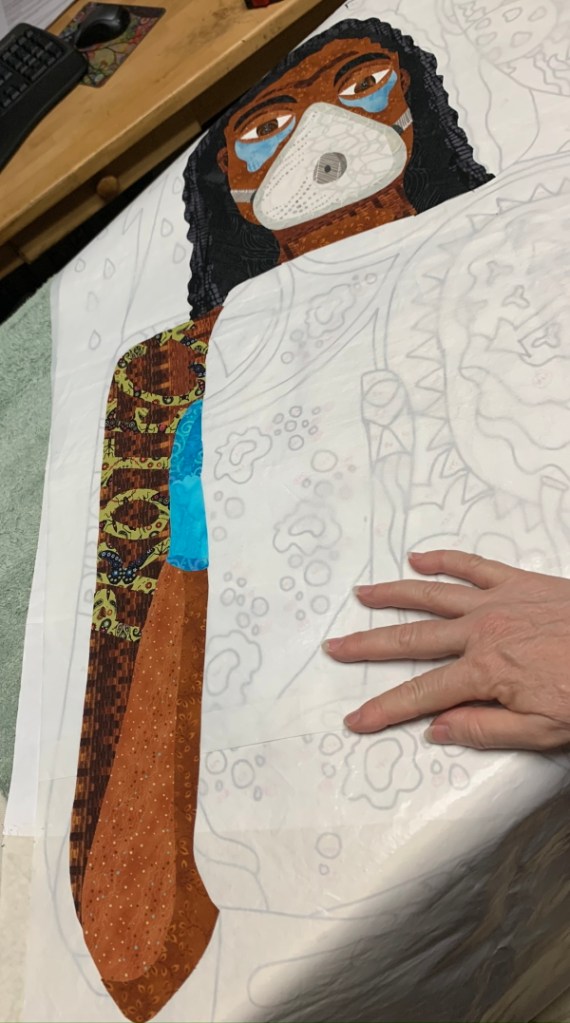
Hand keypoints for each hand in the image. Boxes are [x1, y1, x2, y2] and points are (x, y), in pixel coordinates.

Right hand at [323, 550, 569, 750]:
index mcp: (485, 672)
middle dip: (369, 645)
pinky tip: (419, 558)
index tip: (356, 719)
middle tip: (336, 646)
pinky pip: (472, 565)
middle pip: (412, 639)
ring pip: (432, 595)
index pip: (421, 695)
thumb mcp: (542, 730)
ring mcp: (498, 601)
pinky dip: (443, 560)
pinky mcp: (518, 582)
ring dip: (393, 596)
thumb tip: (436, 729)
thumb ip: (485, 729)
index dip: (384, 709)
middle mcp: (482, 631)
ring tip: (362, 595)